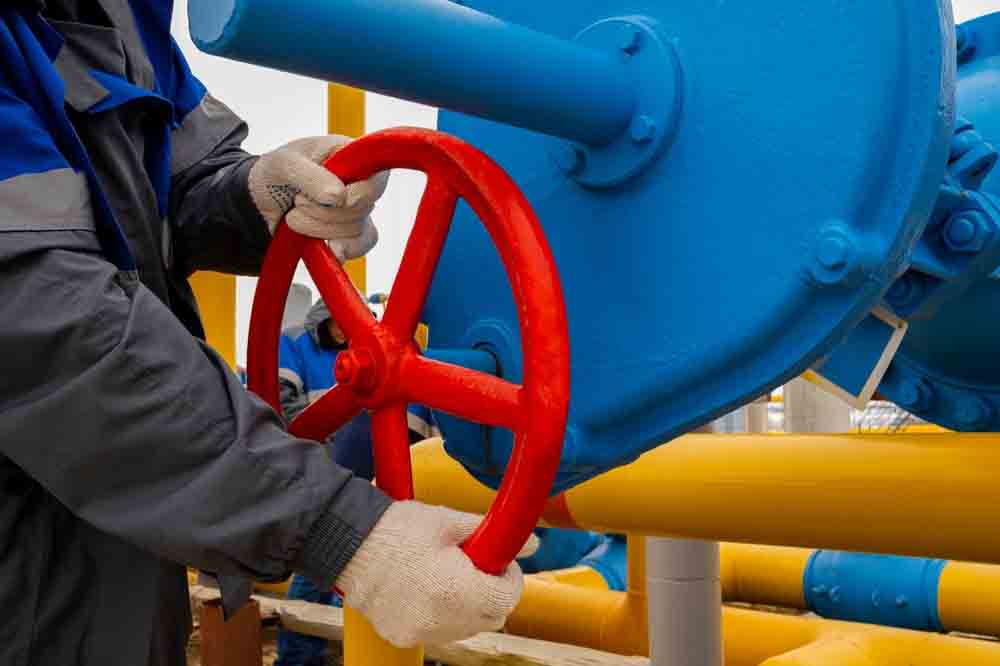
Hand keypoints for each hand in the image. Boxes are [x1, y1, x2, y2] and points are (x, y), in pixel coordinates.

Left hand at [249, 135, 389, 261]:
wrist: (259, 201)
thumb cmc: (275, 172)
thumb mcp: (285, 164)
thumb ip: (313, 176)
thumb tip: (340, 198)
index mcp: (350, 155)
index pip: (377, 175)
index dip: (363, 191)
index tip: (340, 199)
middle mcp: (359, 181)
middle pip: (363, 207)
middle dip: (325, 211)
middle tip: (297, 201)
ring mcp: (356, 209)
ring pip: (356, 230)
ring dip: (320, 228)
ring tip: (294, 216)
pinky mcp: (349, 233)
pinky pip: (359, 246)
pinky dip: (340, 249)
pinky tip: (323, 247)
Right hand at [335, 501, 537, 647]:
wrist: (348, 542)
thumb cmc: (398, 528)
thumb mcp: (451, 522)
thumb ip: (493, 534)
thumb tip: (531, 543)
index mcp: (459, 591)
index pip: (508, 599)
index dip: (509, 577)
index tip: (498, 560)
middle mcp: (442, 620)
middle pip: (490, 618)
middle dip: (491, 592)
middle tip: (477, 564)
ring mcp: (421, 632)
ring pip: (465, 627)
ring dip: (468, 606)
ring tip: (448, 574)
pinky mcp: (402, 635)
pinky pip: (436, 631)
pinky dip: (440, 614)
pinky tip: (426, 587)